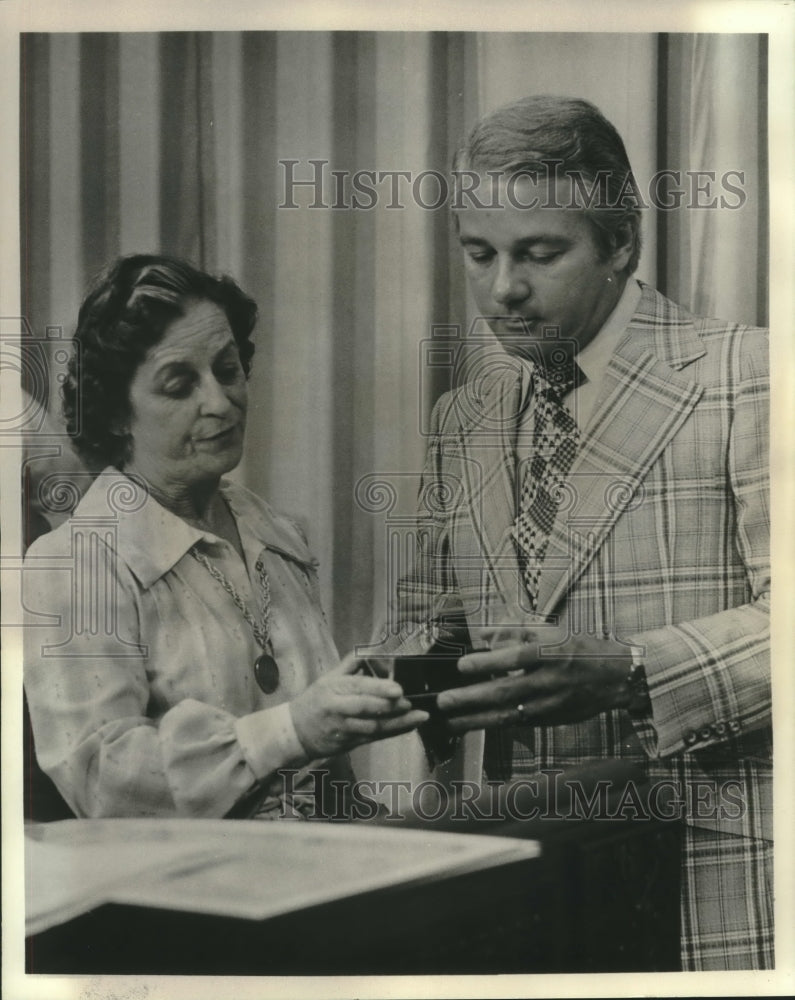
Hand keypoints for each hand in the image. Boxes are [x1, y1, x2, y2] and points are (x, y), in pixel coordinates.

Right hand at [290, 652, 428, 757]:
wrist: (296, 732)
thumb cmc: (316, 700)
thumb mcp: (329, 677)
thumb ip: (352, 663)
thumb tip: (375, 651)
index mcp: (333, 688)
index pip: (358, 687)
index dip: (378, 688)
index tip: (398, 689)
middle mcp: (338, 709)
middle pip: (365, 708)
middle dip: (390, 706)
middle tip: (411, 702)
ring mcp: (344, 728)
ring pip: (373, 727)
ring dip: (397, 723)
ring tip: (418, 717)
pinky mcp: (349, 743)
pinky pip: (374, 738)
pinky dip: (393, 733)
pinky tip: (409, 726)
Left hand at [435, 630, 632, 732]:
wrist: (618, 678)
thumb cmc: (582, 650)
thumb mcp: (553, 632)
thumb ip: (517, 632)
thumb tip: (484, 633)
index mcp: (550, 654)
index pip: (514, 658)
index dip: (488, 663)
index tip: (462, 665)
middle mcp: (549, 682)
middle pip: (506, 692)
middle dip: (472, 698)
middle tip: (445, 701)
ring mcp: (549, 705)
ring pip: (507, 715)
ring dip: (475, 720)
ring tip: (449, 721)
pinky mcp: (549, 720)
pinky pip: (516, 723)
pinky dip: (492, 724)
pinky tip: (471, 725)